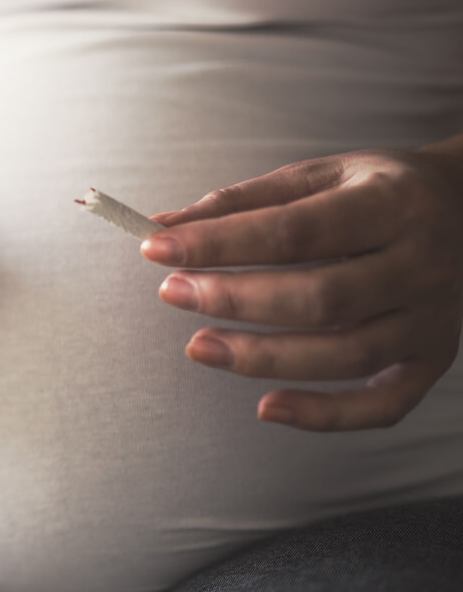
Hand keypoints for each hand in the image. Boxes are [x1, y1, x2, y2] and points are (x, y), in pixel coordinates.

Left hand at [141, 148, 462, 431]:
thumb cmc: (376, 190)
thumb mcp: (319, 175)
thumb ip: (242, 202)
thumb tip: (162, 228)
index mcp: (393, 203)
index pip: (296, 231)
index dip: (221, 242)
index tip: (157, 247)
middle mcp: (423, 263)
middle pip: (322, 297)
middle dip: (236, 299)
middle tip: (172, 293)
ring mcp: (434, 318)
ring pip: (347, 354)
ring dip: (264, 357)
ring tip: (198, 347)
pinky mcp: (433, 360)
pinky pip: (384, 405)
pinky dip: (325, 416)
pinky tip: (266, 408)